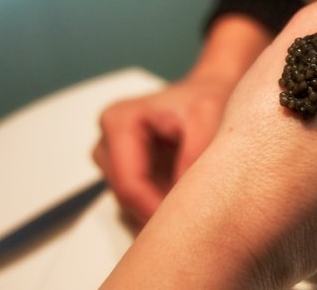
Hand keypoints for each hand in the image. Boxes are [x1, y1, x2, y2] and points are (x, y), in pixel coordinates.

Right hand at [92, 15, 269, 224]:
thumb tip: (184, 201)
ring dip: (161, 211)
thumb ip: (194, 156)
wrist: (209, 92)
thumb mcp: (208, 117)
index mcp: (119, 122)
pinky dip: (162, 207)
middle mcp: (108, 143)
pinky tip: (188, 203)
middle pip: (127, 198)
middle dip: (159, 213)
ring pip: (132, 205)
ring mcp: (113, 161)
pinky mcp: (126, 174)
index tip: (189, 225)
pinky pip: (140, 202)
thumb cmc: (208, 99)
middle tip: (196, 222)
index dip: (157, 211)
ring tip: (197, 205)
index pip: (129, 184)